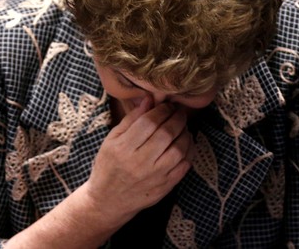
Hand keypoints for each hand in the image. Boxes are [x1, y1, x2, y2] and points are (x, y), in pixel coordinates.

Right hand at [85, 97, 194, 223]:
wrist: (108, 199)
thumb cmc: (109, 165)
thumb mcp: (112, 139)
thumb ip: (131, 119)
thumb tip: (149, 99)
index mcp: (123, 148)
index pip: (149, 123)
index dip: (162, 110)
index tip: (167, 105)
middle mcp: (140, 162)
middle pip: (166, 134)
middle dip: (177, 118)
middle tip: (178, 112)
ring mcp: (155, 176)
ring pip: (179, 150)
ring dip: (185, 134)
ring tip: (182, 127)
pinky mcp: (165, 186)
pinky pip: (184, 166)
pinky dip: (189, 151)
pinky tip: (186, 143)